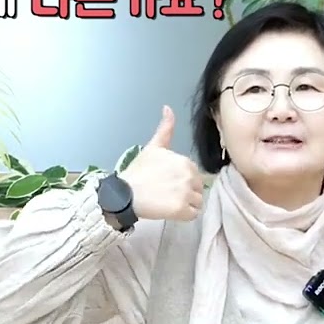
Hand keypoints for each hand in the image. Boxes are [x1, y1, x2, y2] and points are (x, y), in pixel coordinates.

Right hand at [118, 105, 203, 221]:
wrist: (125, 194)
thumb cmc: (138, 171)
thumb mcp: (153, 147)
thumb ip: (165, 129)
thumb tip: (168, 107)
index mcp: (186, 162)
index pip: (194, 174)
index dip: (182, 179)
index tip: (167, 182)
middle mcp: (189, 176)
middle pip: (198, 188)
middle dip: (186, 192)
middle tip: (167, 193)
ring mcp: (186, 194)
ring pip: (197, 202)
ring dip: (187, 204)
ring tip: (169, 202)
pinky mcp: (182, 210)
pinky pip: (193, 215)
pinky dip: (184, 215)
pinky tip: (171, 211)